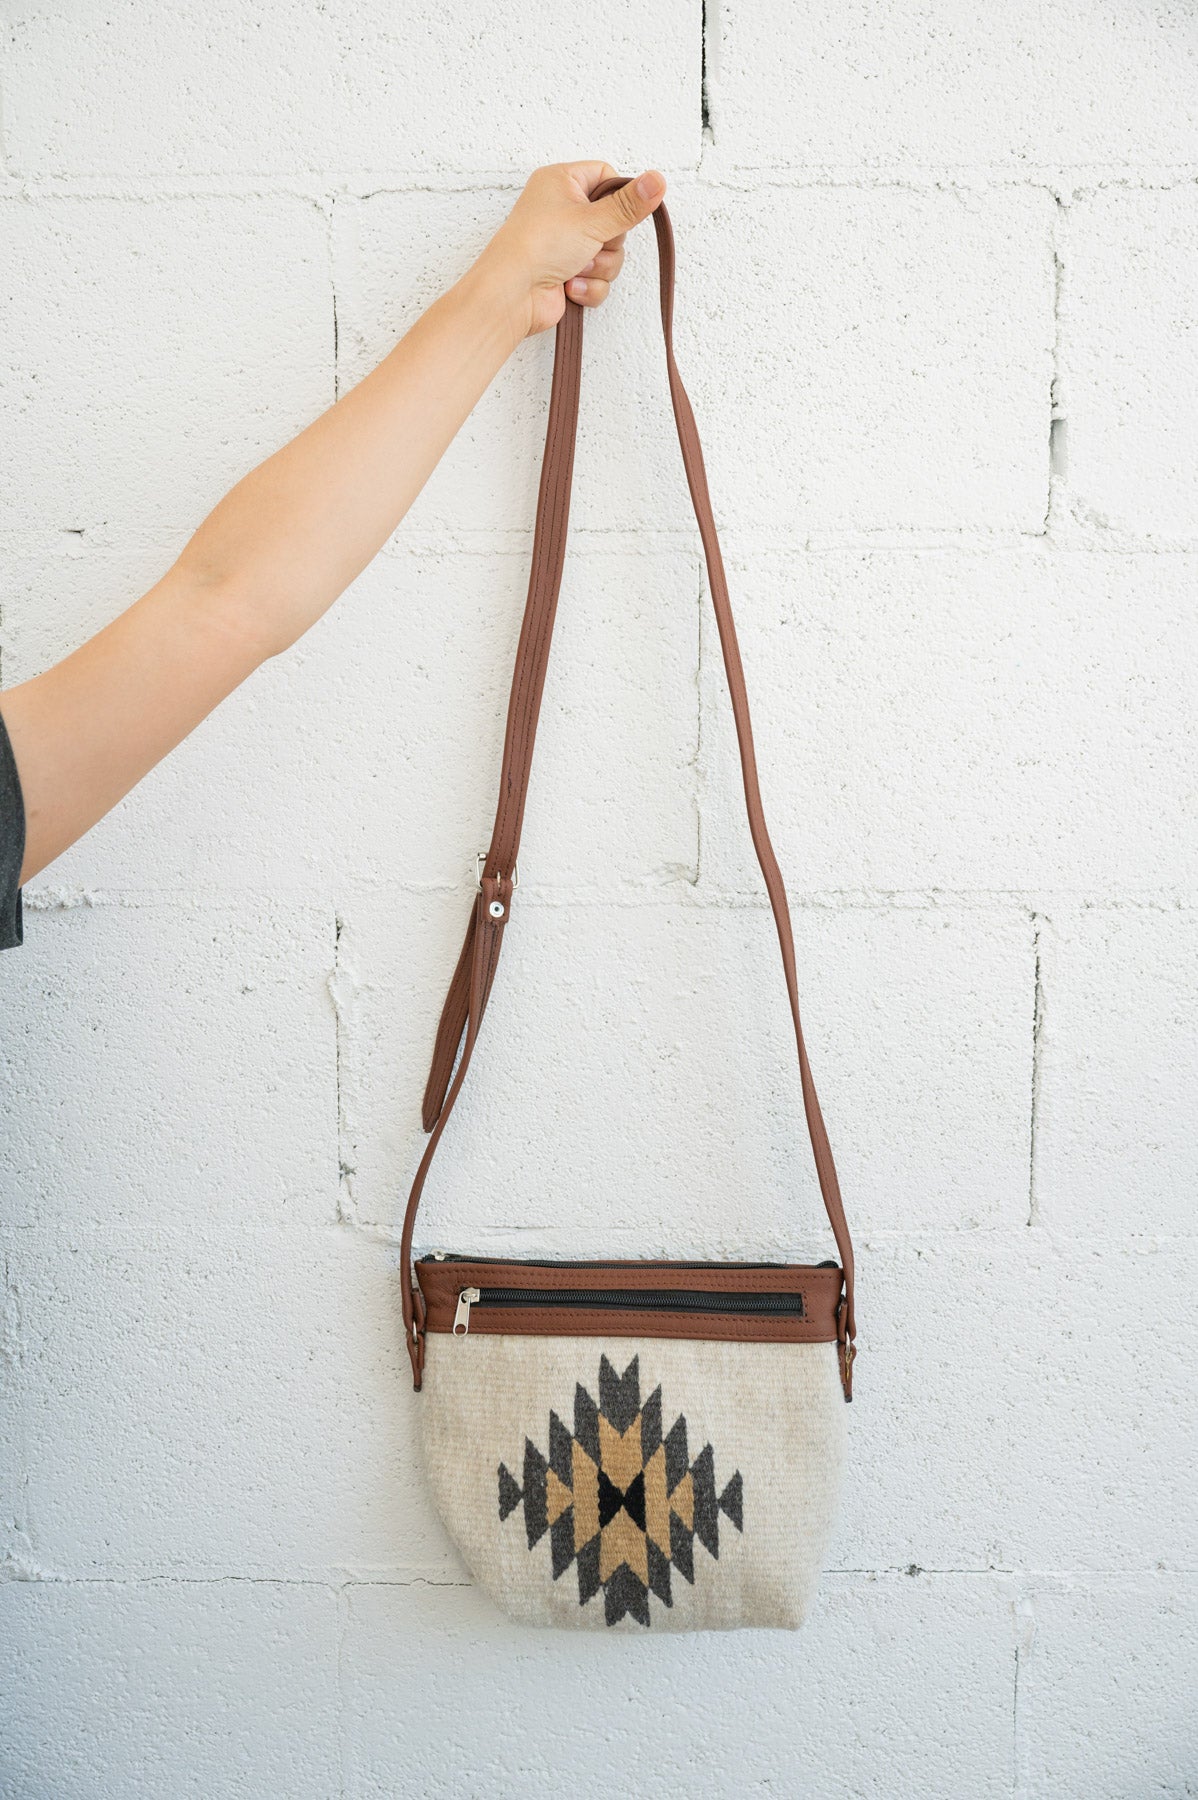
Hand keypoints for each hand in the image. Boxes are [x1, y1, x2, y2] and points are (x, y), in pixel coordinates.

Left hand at [476, 162, 666, 343]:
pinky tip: (569, 287)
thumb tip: (657, 180)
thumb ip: (629, 205)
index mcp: (562, 182)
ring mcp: (565, 244)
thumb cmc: (538, 246)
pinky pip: (598, 279)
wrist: (512, 295)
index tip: (618, 214)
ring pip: (609, 255)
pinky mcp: (568, 274)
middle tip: (590, 245)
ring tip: (575, 269)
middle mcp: (563, 210)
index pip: (607, 177)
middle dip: (608, 243)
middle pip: (614, 222)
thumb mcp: (592, 219)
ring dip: (598, 268)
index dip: (619, 198)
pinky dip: (589, 287)